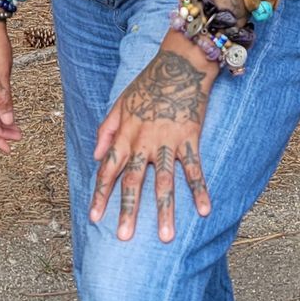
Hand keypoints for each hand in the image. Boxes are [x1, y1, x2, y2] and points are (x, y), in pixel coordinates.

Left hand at [91, 32, 214, 241]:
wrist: (179, 63)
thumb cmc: (148, 82)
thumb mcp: (119, 103)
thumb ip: (106, 130)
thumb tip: (94, 157)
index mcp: (124, 135)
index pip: (107, 170)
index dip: (100, 195)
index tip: (94, 218)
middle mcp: (142, 142)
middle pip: (133, 182)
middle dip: (127, 211)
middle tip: (124, 237)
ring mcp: (167, 142)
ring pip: (164, 181)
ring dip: (165, 210)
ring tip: (167, 236)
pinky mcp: (190, 137)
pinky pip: (195, 168)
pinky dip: (200, 189)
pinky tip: (205, 210)